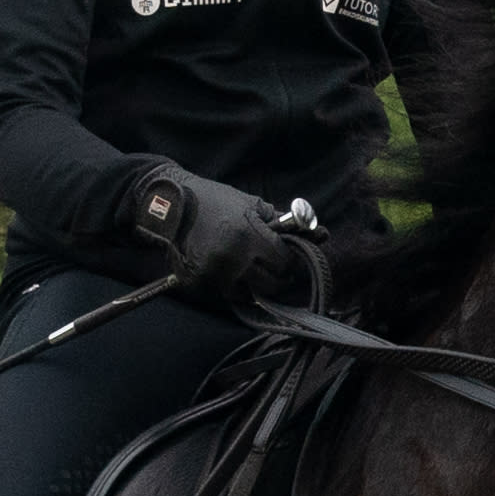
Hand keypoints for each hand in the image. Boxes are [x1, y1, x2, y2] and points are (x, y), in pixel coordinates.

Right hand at [130, 168, 297, 302]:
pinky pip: (224, 294)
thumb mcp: (253, 206)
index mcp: (249, 234)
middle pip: (270, 284)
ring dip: (253, 285)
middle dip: (276, 278)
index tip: (285, 258)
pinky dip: (230, 287)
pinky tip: (228, 271)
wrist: (172, 204)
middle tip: (273, 269)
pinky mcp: (198, 282)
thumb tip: (322, 234)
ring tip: (248, 268)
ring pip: (248, 294)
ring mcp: (214, 272)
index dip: (289, 262)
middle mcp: (233, 257)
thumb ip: (286, 224)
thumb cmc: (217, 201)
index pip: (284, 262)